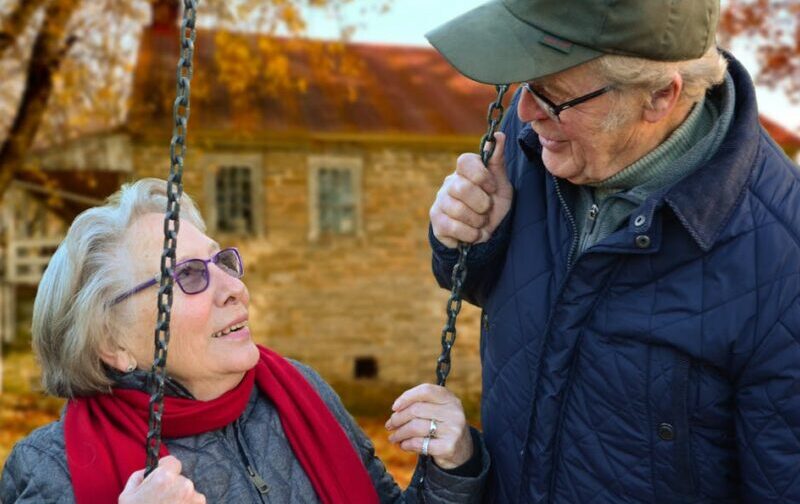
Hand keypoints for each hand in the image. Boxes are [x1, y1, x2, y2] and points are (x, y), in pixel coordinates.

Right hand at [119, 456, 205, 503]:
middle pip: (181, 479)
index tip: (160, 481)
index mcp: (164, 478)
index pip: (173, 462)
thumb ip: (139, 477)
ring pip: (189, 493)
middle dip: (173, 487)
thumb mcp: (126, 496)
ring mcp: (194, 499)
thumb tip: (148, 472)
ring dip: (181, 499)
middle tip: (160, 502)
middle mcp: (184, 485)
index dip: (165, 470)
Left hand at [385, 384, 472, 469]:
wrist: (462, 450)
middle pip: (416, 410)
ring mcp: (453, 430)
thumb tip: (396, 410)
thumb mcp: (439, 410)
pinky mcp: (448, 447)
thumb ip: (421, 404)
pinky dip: (407, 444)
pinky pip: (419, 443)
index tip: (394, 407)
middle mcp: (454, 412)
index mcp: (450, 399)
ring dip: (399, 433)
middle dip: (398, 418)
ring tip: (393, 437)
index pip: (425, 390)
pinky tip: (403, 445)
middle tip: (389, 425)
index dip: (407, 397)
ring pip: (415, 427)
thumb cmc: (442, 426)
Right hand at [429, 132, 512, 248]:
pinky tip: (474, 233)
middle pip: (462, 188)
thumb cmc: (492, 204)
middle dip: (482, 204)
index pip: (464, 161)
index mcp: (465, 171)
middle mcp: (449, 183)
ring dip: (478, 221)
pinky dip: (470, 234)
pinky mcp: (436, 221)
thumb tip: (499, 135)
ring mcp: (440, 202)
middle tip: (487, 209)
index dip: (481, 176)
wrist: (484, 232)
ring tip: (481, 222)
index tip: (492, 188)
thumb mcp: (501, 183)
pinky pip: (453, 227)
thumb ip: (497, 161)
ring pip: (458, 210)